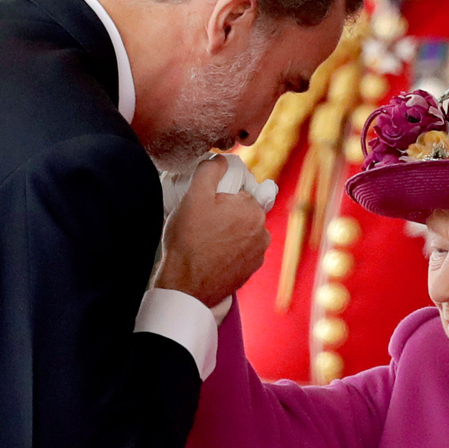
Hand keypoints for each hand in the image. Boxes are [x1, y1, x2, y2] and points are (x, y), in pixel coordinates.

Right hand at [155, 157, 268, 306]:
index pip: (239, 191)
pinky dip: (229, 250)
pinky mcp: (250, 271)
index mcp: (253, 210)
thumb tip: (222, 160)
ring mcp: (258, 254)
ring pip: (242, 231)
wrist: (186, 286)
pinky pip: (240, 251)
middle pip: (242, 211)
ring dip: (228, 232)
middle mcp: (262, 232)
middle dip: (225, 214)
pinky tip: (210, 254)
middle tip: (202, 222)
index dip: (220, 196)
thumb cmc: (189, 241)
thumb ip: (210, 170)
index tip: (205, 206)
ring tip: (205, 240)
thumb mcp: (194, 196)